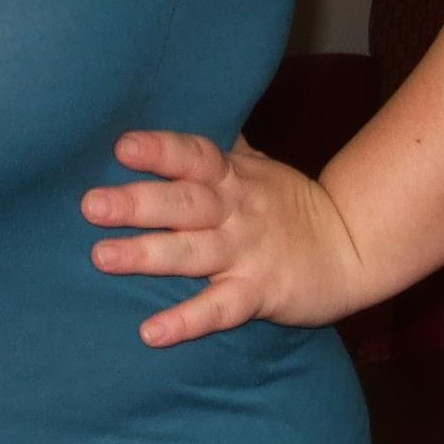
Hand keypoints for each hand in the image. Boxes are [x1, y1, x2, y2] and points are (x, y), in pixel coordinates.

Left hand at [80, 130, 364, 346]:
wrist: (353, 249)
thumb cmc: (288, 206)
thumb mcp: (256, 168)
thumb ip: (217, 150)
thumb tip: (175, 110)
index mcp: (233, 177)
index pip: (195, 156)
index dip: (161, 150)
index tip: (123, 146)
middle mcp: (236, 211)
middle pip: (185, 203)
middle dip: (138, 203)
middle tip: (91, 205)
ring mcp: (248, 253)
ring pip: (193, 253)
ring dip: (147, 255)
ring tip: (101, 258)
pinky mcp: (260, 293)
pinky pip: (220, 309)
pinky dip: (186, 322)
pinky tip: (151, 333)